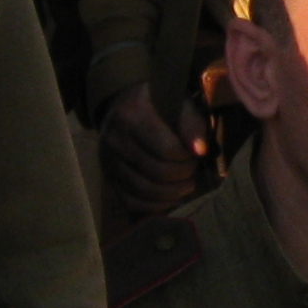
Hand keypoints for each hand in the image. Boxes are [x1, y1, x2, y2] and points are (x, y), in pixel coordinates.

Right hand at [101, 85, 212, 215]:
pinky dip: (153, 207)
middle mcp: (114, 139)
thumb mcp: (176, 101)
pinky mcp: (107, 177)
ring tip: (186, 186)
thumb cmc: (157, 102)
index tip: (197, 154)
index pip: (166, 149)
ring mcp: (107, 160)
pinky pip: (130, 202)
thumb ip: (191, 123)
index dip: (187, 157)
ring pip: (143, 191)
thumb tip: (201, 151)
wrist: (121, 104)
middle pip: (156, 172)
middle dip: (182, 176)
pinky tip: (170, 199)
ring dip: (172, 194)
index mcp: (132, 115)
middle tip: (193, 171)